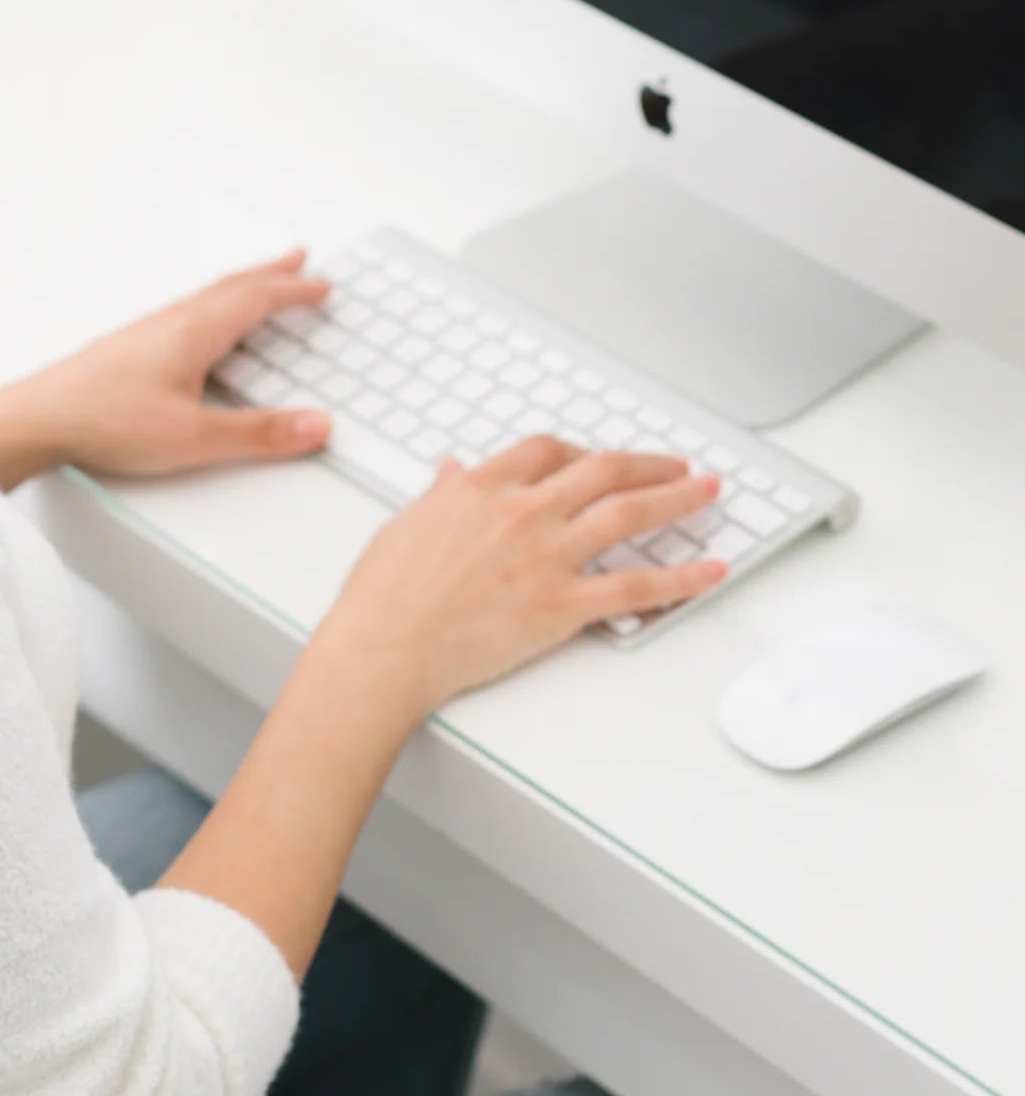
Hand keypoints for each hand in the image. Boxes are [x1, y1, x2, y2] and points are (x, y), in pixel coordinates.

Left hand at [4, 247, 338, 479]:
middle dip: (272, 272)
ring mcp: (148, 331)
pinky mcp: (130, 347)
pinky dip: (213, 305)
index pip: (257, 298)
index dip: (294, 290)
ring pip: (207, 296)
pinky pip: (186, 311)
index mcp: (194, 332)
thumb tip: (315, 424)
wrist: (37, 418)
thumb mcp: (194, 438)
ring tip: (259, 284)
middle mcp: (172, 322)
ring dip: (242, 285)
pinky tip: (202, 326)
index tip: (323, 285)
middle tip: (299, 258)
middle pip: (232, 285)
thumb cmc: (103, 421)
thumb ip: (259, 434)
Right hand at [316, 435, 727, 715]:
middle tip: (675, 465)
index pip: (547, 450)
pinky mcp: (564, 606)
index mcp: (482, 488)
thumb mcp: (407, 524)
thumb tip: (454, 476)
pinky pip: (638, 586)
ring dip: (678, 499)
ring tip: (705, 492)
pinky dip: (683, 577)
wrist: (387, 646)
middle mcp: (523, 512)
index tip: (595, 459)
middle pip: (603, 470)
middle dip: (648, 463)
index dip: (580, 450)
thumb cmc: (384, 594)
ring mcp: (548, 557)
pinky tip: (710, 570)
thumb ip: (442, 497)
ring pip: (630, 514)